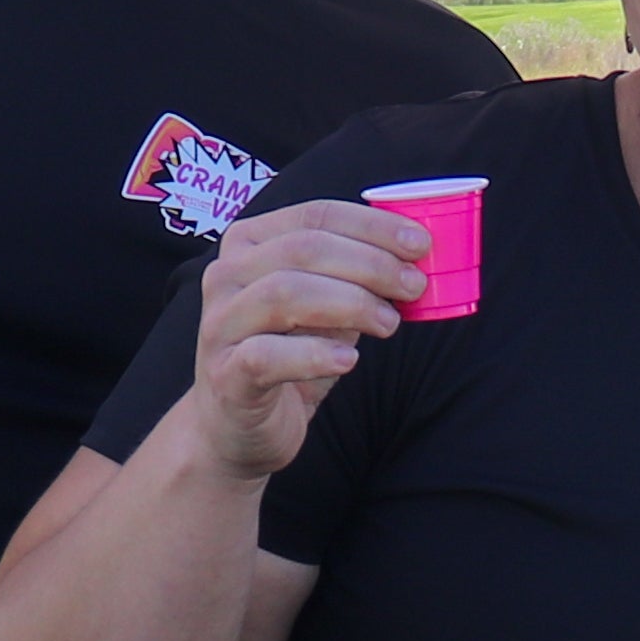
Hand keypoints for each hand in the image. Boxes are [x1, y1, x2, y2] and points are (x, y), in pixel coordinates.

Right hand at [191, 201, 431, 478]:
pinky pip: (266, 355)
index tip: (419, 243)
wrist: (237, 425)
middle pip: (304, 249)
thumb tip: (413, 258)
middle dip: (370, 264)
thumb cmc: (287, 354)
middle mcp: (226, 275)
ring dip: (350, 304)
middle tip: (413, 286)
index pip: (315, 215)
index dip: (373, 226)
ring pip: (285, 293)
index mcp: (250, 243)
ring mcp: (220, 324)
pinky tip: (348, 360)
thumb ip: (356, 278)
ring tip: (389, 323)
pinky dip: (314, 354)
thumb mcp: (325, 306)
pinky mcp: (226, 375)